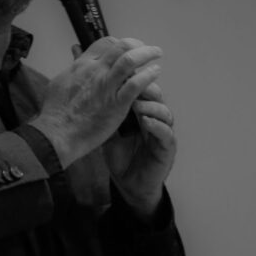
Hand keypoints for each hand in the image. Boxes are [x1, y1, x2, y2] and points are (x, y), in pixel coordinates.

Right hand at [28, 37, 162, 167]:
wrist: (57, 133)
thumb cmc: (55, 113)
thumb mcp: (59, 82)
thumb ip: (72, 68)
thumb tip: (75, 56)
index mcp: (82, 65)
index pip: (104, 43)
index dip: (118, 42)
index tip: (126, 47)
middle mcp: (95, 71)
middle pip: (120, 46)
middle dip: (136, 44)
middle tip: (146, 48)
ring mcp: (106, 86)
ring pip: (129, 60)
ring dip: (146, 54)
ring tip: (157, 54)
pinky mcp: (116, 104)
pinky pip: (135, 84)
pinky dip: (147, 76)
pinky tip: (154, 73)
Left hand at [104, 78, 176, 218]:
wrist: (128, 183)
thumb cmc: (120, 153)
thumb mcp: (108, 128)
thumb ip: (104, 109)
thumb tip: (89, 87)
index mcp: (142, 109)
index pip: (142, 87)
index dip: (134, 78)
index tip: (120, 72)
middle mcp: (155, 117)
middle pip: (156, 94)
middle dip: (144, 87)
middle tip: (131, 83)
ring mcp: (163, 132)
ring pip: (164, 111)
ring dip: (150, 106)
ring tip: (136, 104)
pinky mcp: (167, 148)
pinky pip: (166, 133)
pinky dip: (156, 125)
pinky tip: (145, 122)